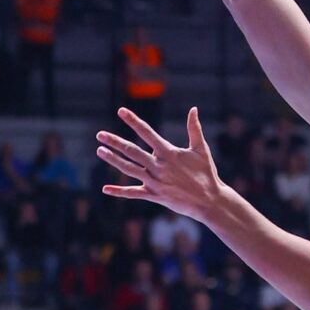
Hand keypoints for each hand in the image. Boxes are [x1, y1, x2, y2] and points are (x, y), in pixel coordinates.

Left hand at [97, 107, 226, 220]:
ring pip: (129, 169)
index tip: (121, 111)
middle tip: (100, 134)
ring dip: (113, 160)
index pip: (147, 132)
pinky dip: (119, 191)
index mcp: (169, 153)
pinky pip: (133, 193)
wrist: (209, 201)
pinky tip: (105, 189)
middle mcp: (159, 166)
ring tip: (99, 151)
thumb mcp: (201, 149)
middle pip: (132, 151)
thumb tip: (193, 109)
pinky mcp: (154, 196)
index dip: (133, 121)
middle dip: (115, 142)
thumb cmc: (207, 173)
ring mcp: (155, 182)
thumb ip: (194, 128)